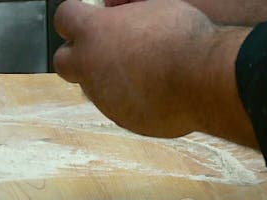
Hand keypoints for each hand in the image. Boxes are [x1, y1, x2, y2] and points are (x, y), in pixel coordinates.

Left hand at [54, 0, 215, 138]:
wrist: (203, 80)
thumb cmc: (183, 38)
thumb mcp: (154, 6)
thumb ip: (125, 8)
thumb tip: (115, 5)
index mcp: (94, 32)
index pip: (64, 18)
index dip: (75, 18)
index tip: (88, 19)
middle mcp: (90, 67)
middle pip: (64, 62)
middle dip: (77, 57)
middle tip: (101, 51)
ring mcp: (104, 98)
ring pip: (92, 89)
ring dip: (105, 80)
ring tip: (139, 71)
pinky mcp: (123, 120)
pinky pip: (118, 108)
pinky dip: (129, 100)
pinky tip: (153, 91)